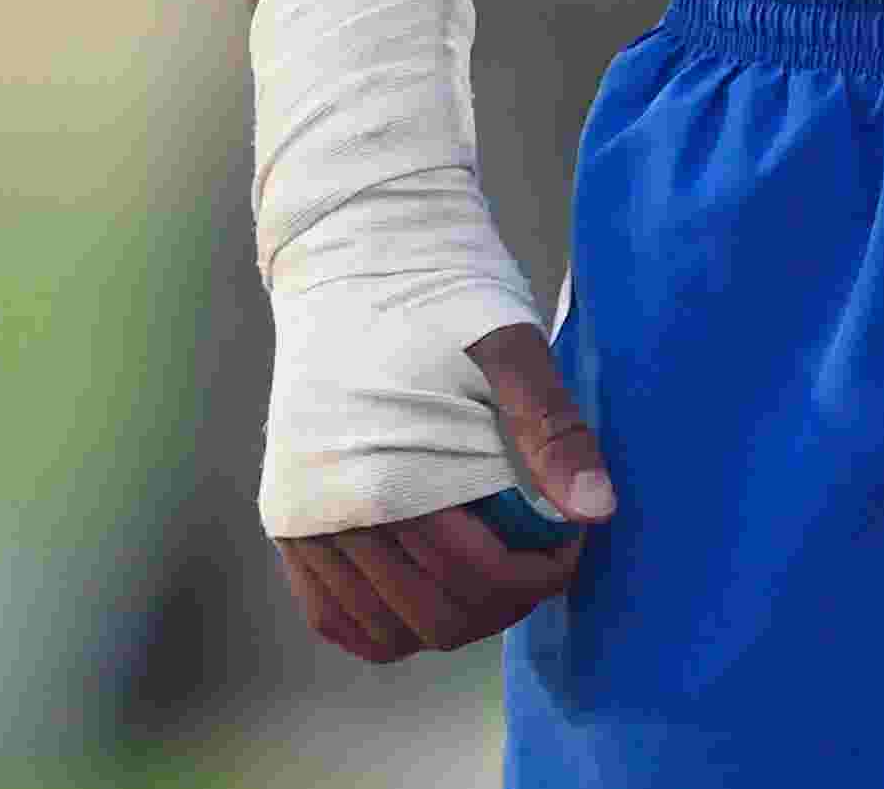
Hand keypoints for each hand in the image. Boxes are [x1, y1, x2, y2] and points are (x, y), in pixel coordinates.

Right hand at [272, 323, 613, 664]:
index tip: (574, 543)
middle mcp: (329, 517)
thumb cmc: (437, 293)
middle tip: (545, 557)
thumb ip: (551, 430)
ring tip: (499, 569)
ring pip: (384, 630)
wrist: (352, 253)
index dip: (541, 576)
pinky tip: (435, 588)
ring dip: (453, 616)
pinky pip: (332, 614)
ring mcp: (299, 523)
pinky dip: (387, 621)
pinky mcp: (286, 517)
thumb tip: (597, 510)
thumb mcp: (510, 346)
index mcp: (384, 480)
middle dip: (507, 601)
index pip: (476, 579)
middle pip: (435, 618)